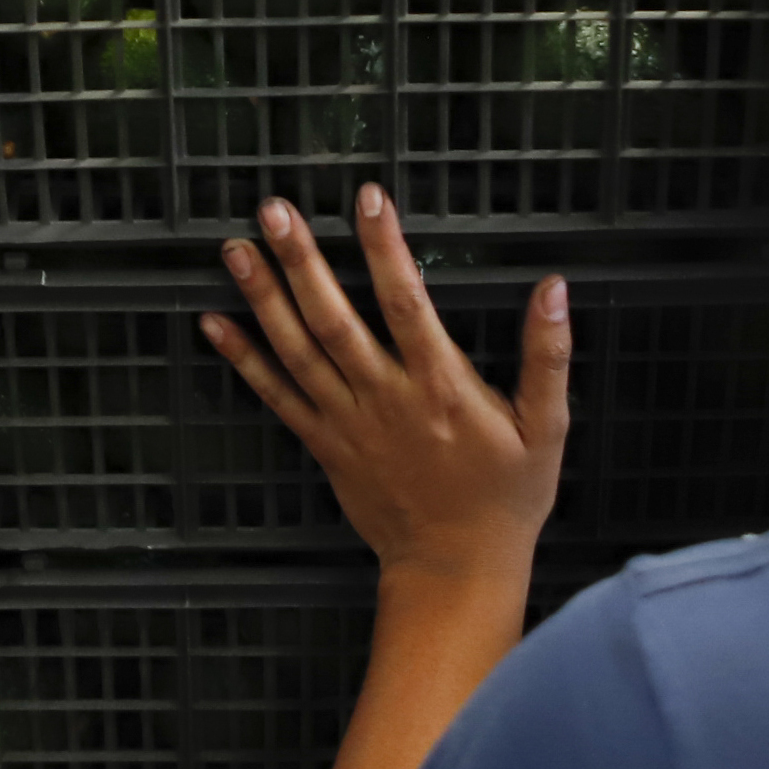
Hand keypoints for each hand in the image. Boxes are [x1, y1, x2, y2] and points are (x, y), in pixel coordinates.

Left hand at [202, 185, 571, 585]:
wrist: (455, 569)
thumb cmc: (506, 498)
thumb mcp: (548, 429)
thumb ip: (548, 355)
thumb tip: (554, 289)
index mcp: (442, 388)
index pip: (408, 302)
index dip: (385, 247)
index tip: (369, 198)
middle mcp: (387, 400)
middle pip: (334, 320)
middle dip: (302, 261)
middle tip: (273, 210)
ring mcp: (348, 424)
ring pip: (297, 352)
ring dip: (263, 297)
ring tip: (235, 250)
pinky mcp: (325, 446)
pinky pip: (276, 398)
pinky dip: (244, 360)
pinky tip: (214, 324)